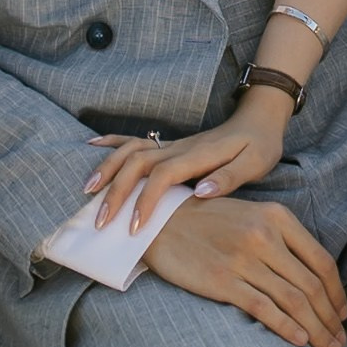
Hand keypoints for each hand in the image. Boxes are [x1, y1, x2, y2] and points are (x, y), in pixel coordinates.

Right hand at [85, 98, 289, 230]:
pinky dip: (112, 142)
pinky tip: (92, 146)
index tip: (133, 227)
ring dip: (108, 168)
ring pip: (131, 151)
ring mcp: (172, 145)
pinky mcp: (170, 146)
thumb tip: (202, 191)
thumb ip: (230, 178)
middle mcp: (179, 148)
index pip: (162, 175)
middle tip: (99, 221)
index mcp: (198, 156)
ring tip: (87, 190)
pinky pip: (136, 141)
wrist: (259, 119)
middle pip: (137, 163)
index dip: (145, 200)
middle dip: (115, 190)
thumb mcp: (255, 163)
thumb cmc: (259, 145)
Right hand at [144, 196, 346, 346]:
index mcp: (277, 217)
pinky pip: (263, 308)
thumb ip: (283, 240)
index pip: (321, 261)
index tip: (342, 315)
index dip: (336, 293)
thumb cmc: (211, 221)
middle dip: (330, 319)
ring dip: (316, 330)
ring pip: (293, 301)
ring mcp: (244, 258)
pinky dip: (286, 327)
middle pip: (311, 286)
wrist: (163, 222)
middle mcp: (265, 236)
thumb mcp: (253, 215)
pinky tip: (299, 342)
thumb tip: (314, 278)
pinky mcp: (222, 281)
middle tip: (340, 343)